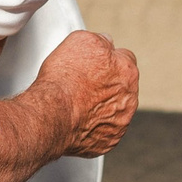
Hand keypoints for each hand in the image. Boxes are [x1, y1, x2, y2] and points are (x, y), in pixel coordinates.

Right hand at [33, 29, 139, 158]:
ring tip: (78, 102)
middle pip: (123, 86)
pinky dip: (94, 126)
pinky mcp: (108, 141)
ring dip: (102, 106)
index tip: (96, 63)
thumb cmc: (63, 80)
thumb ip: (100, 39)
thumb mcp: (80, 40)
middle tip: (84, 83)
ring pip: (115, 110)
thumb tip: (105, 41)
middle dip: (107, 83)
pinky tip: (78, 119)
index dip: (108, 59)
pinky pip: (104, 131)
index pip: (125, 58)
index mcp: (127, 70)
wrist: (51, 114)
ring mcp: (121, 122)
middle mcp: (130, 98)